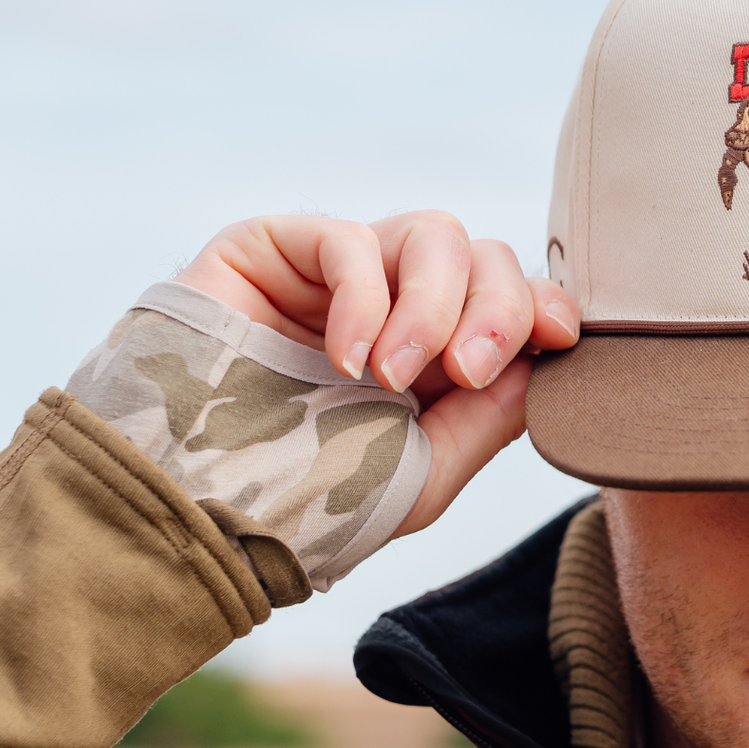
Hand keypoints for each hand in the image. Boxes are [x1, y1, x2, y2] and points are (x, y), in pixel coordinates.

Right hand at [176, 211, 580, 535]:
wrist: (189, 513)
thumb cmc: (301, 504)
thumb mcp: (418, 475)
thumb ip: (487, 419)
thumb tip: (545, 359)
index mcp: (437, 353)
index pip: (511, 298)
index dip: (544, 305)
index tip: (559, 338)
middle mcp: (394, 304)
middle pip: (482, 256)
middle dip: (496, 307)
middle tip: (469, 371)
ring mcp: (337, 274)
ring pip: (431, 234)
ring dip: (432, 304)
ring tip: (394, 377)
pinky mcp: (274, 250)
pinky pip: (347, 239)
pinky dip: (363, 296)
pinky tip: (345, 360)